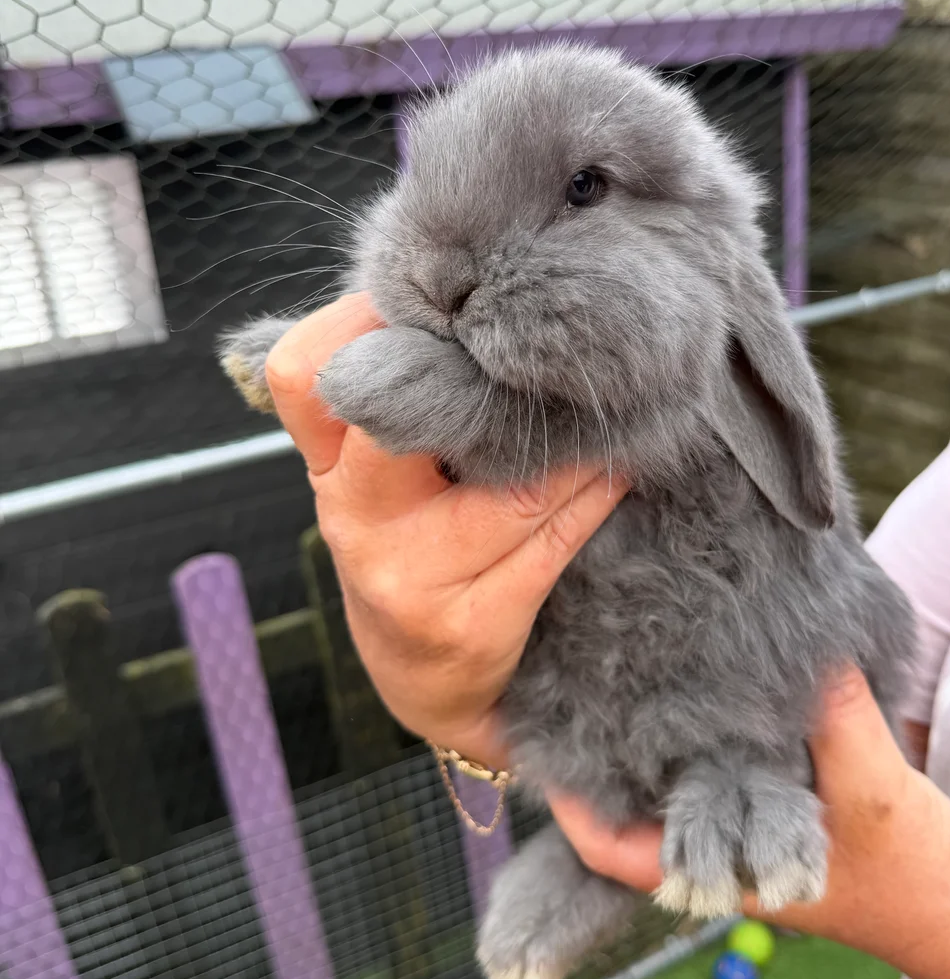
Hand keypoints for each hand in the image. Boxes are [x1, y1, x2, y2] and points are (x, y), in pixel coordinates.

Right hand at [264, 294, 628, 768]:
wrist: (428, 682)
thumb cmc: (414, 548)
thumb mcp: (379, 478)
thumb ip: (402, 396)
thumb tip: (480, 297)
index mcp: (325, 467)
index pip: (302, 373)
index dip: (362, 320)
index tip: (439, 302)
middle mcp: (353, 518)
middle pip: (399, 415)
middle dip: (483, 375)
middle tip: (542, 348)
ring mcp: (408, 576)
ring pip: (510, 481)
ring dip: (575, 438)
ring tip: (611, 405)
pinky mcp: (472, 624)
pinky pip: (553, 537)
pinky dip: (597, 491)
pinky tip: (619, 466)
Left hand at [549, 667, 949, 978]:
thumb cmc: (918, 874)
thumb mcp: (875, 789)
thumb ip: (833, 718)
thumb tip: (798, 645)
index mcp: (726, 873)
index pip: (617, 852)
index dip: (573, 809)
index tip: (550, 753)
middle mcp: (724, 858)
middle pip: (637, 815)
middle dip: (605, 765)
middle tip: (578, 695)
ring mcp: (748, 840)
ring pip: (676, 796)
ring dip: (653, 752)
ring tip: (625, 685)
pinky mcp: (778, 818)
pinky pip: (722, 781)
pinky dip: (706, 746)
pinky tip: (703, 696)